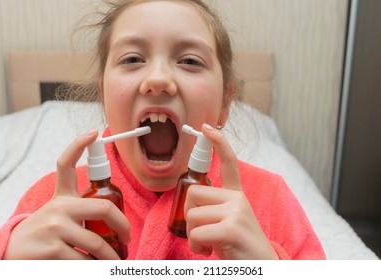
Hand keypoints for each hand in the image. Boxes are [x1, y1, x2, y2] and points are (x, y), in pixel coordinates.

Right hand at [3, 130, 129, 259]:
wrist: (12, 252)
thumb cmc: (43, 233)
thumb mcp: (57, 214)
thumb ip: (79, 208)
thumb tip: (115, 218)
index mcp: (61, 197)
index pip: (65, 164)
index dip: (78, 145)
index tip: (93, 132)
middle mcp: (58, 207)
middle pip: (104, 208)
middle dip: (123, 226)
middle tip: (127, 239)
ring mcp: (54, 228)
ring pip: (96, 243)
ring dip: (109, 257)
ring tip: (114, 262)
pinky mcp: (50, 251)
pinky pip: (84, 261)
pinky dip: (93, 267)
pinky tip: (94, 268)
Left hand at [184, 124, 278, 259]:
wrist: (261, 268)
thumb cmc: (239, 248)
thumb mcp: (227, 223)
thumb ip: (213, 210)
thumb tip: (189, 208)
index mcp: (237, 196)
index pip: (230, 163)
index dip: (218, 143)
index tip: (207, 128)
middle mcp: (238, 199)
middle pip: (193, 193)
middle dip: (190, 216)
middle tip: (201, 233)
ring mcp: (236, 210)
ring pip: (192, 214)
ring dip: (192, 235)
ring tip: (206, 245)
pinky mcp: (232, 227)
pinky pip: (197, 232)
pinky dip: (196, 246)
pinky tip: (208, 252)